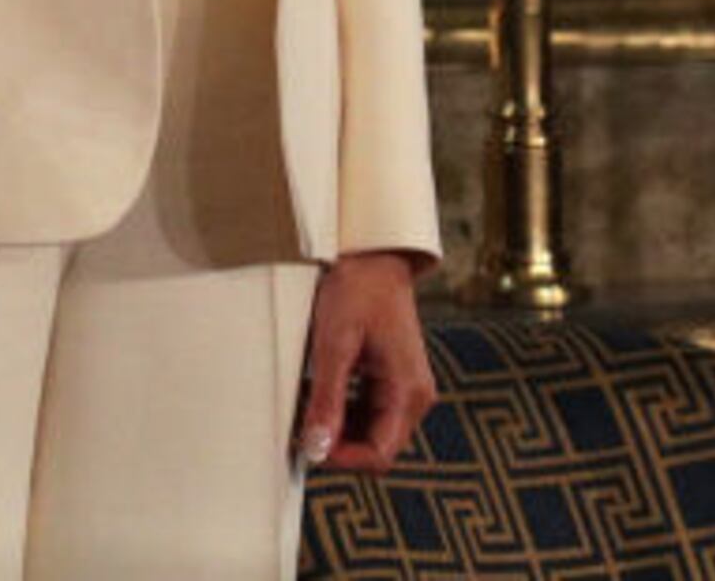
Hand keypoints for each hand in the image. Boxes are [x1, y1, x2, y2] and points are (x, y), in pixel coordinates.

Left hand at [295, 250, 436, 469]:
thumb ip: (327, 398)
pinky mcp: (393, 380)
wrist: (373, 256)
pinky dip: (342, 411)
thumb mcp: (335, 343)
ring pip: (372, 432)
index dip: (343, 459)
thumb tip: (316, 446)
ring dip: (338, 429)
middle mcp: (415, 397)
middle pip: (378, 447)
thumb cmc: (357, 290)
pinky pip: (369, 412)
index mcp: (408, 392)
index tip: (307, 446)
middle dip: (338, 445)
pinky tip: (315, 395)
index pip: (380, 454)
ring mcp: (406, 389)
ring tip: (303, 408)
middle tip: (299, 427)